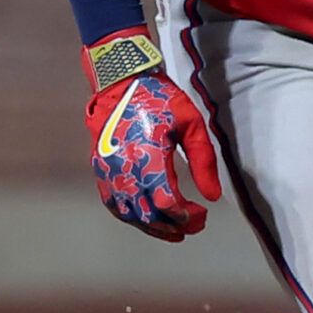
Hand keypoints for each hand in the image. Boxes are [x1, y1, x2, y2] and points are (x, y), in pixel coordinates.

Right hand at [83, 41, 221, 239]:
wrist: (120, 83)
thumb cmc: (159, 99)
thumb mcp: (191, 123)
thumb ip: (203, 161)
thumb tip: (212, 196)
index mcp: (148, 154)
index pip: (166, 201)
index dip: (186, 216)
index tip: (202, 214)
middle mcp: (125, 166)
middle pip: (148, 214)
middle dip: (173, 226)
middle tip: (194, 225)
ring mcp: (108, 170)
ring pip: (129, 214)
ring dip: (153, 227)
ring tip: (174, 230)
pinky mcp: (100, 170)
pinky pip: (114, 204)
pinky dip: (132, 217)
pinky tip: (148, 219)